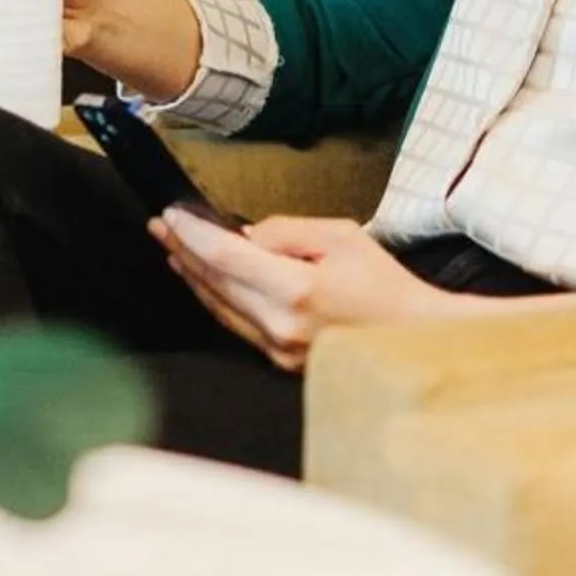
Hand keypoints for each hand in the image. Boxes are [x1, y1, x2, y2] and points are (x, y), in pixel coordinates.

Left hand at [148, 211, 456, 370]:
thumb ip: (285, 231)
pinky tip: (204, 281)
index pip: (224, 256)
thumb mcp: (341, 236)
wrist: (415, 337)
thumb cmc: (386, 286)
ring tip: (173, 248)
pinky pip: (237, 324)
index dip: (192, 233)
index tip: (171, 214)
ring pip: (219, 306)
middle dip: (182, 250)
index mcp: (295, 291)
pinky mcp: (281, 361)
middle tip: (160, 225)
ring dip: (193, 275)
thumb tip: (246, 235)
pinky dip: (216, 298)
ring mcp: (278, 348)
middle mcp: (280, 325)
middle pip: (214, 282)